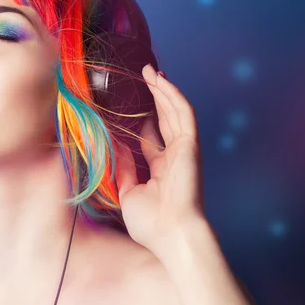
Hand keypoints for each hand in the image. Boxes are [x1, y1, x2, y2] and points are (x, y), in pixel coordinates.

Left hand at [116, 64, 204, 256]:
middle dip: (155, 97)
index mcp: (161, 168)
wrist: (171, 234)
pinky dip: (172, 94)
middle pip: (164, 119)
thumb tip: (114, 145)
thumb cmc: (150, 222)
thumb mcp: (128, 192)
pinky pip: (183, 113)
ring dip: (163, 89)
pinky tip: (160, 80)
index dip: (142, 119)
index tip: (130, 105)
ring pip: (175, 111)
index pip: (151, 137)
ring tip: (150, 70)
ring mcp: (184, 149)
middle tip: (143, 77)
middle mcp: (174, 156)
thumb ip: (124, 166)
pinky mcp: (190, 145)